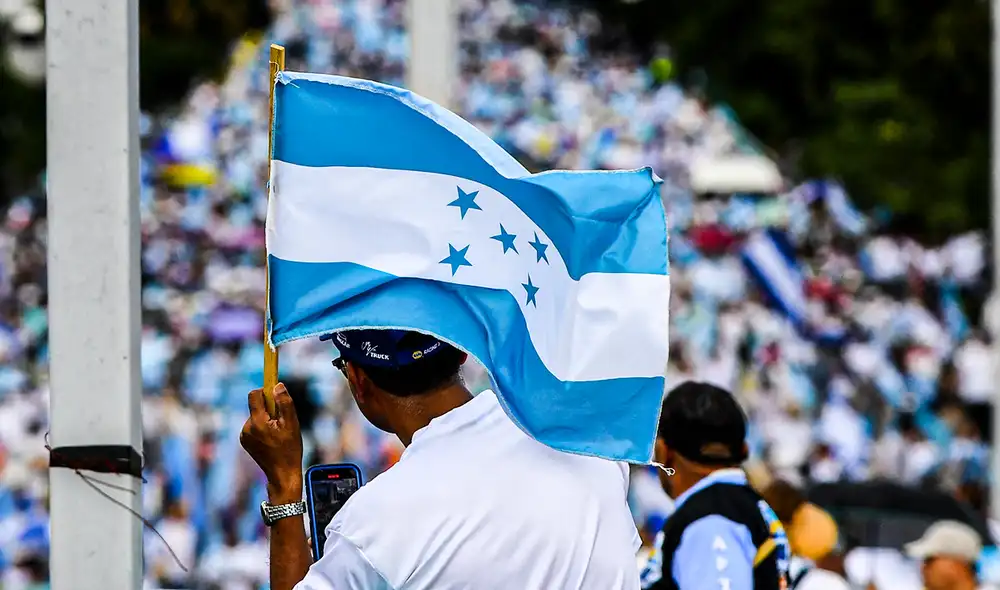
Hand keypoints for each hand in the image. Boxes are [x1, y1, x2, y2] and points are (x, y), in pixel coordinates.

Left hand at [240, 383, 303, 501]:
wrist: (282, 473)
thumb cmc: (290, 449)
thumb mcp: (292, 424)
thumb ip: (284, 403)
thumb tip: (277, 386)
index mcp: (257, 422)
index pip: (254, 395)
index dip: (265, 391)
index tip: (274, 392)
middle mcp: (247, 427)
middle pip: (256, 406)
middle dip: (269, 408)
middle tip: (282, 421)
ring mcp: (244, 435)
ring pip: (256, 416)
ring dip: (266, 419)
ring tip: (278, 434)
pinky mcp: (244, 441)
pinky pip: (253, 426)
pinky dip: (262, 428)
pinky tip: (272, 440)